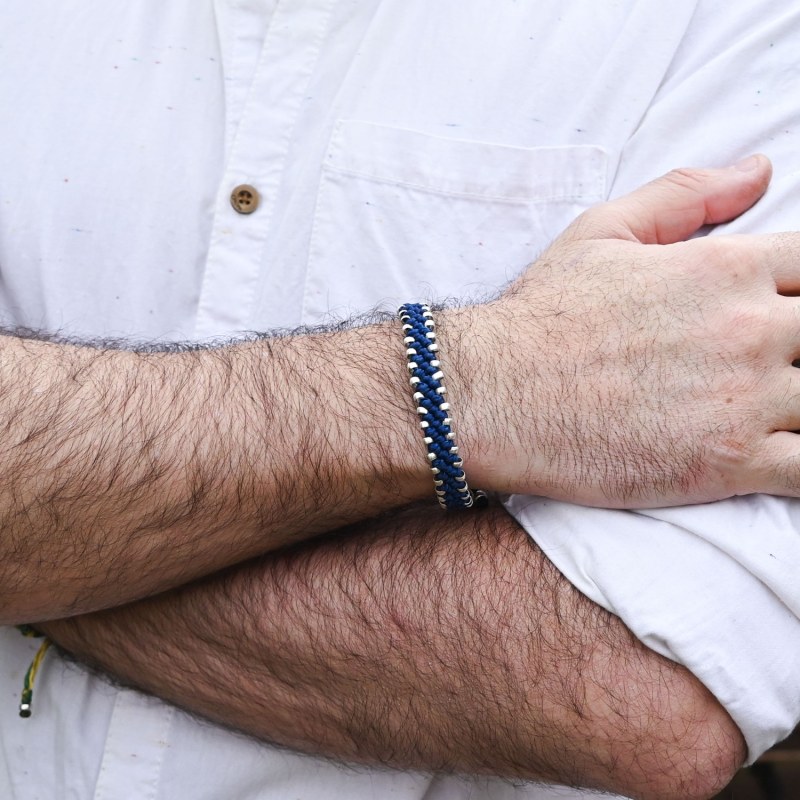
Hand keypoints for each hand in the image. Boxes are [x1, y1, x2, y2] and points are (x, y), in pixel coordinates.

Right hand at [449, 155, 799, 505]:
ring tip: (778, 409)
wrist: (496, 394)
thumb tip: (760, 170)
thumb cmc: (542, 316)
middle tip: (778, 362)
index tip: (786, 310)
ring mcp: (746, 398)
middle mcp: (749, 328)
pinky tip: (789, 456)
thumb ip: (686, 196)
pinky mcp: (732, 463)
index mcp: (726, 267)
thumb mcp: (602, 232)